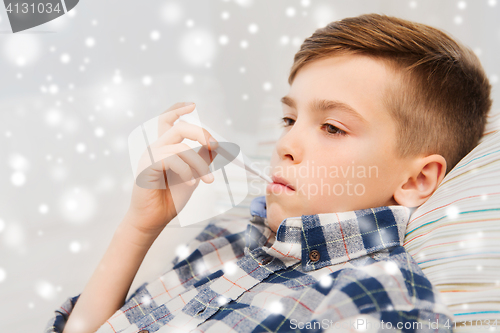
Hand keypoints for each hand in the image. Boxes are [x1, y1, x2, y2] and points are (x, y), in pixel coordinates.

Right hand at [125, 102, 217, 235]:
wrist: (154, 219)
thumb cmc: (170, 198)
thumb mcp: (193, 176)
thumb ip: (201, 160)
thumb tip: (215, 146)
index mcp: (165, 148)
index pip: (167, 120)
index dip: (177, 109)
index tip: (192, 105)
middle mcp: (156, 148)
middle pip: (179, 128)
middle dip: (201, 134)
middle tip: (215, 146)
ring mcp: (149, 157)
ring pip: (181, 148)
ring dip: (199, 164)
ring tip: (207, 180)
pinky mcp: (147, 167)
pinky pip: (172, 160)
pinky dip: (186, 172)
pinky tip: (190, 184)